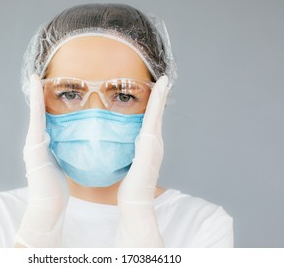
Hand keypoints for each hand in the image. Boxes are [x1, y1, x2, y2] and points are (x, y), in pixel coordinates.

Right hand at [15, 74, 68, 246]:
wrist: (48, 205)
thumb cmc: (56, 187)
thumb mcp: (60, 164)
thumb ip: (60, 152)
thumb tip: (69, 143)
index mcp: (41, 144)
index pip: (43, 118)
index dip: (42, 102)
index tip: (42, 86)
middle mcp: (34, 141)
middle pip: (36, 113)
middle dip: (35, 94)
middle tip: (35, 75)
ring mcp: (32, 144)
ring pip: (34, 114)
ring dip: (34, 95)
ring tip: (35, 78)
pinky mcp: (33, 148)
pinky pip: (36, 121)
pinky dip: (36, 105)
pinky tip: (37, 92)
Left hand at [116, 75, 169, 246]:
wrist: (134, 202)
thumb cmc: (129, 187)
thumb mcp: (128, 165)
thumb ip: (128, 154)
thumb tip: (118, 146)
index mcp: (148, 146)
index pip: (151, 120)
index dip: (155, 105)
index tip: (157, 90)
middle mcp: (154, 143)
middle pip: (158, 114)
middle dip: (161, 96)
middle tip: (164, 80)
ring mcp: (154, 144)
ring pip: (157, 115)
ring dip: (160, 97)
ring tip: (163, 82)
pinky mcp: (150, 146)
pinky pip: (152, 121)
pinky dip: (156, 106)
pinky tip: (157, 96)